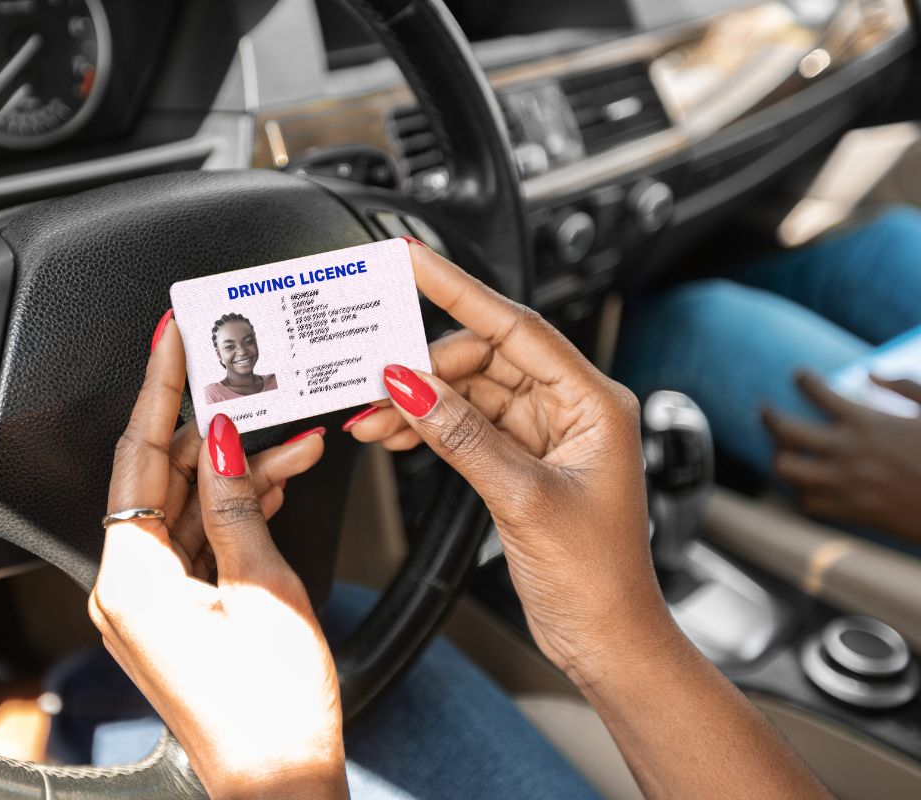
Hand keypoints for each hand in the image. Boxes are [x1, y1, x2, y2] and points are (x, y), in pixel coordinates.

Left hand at [89, 316, 346, 798]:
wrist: (280, 780)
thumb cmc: (271, 709)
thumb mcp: (264, 587)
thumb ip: (238, 505)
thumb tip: (225, 441)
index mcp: (131, 578)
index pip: (139, 455)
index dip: (159, 388)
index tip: (170, 339)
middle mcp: (127, 586)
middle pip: (163, 476)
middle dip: (212, 426)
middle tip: (242, 376)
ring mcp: (151, 599)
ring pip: (188, 504)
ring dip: (238, 468)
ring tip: (290, 434)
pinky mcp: (177, 609)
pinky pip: (199, 537)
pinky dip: (236, 507)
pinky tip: (277, 477)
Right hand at [347, 242, 665, 684]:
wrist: (606, 637)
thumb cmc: (597, 576)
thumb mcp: (522, 497)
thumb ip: (461, 436)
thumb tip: (410, 385)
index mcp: (593, 401)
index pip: (516, 326)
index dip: (460, 290)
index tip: (416, 261)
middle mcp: (571, 407)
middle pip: (485, 357)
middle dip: (424, 368)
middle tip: (373, 378)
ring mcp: (546, 433)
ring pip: (469, 393)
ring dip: (419, 402)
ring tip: (373, 417)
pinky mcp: (523, 460)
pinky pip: (467, 425)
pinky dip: (430, 428)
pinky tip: (398, 434)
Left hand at [763, 373, 920, 540]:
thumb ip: (905, 387)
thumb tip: (871, 373)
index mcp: (866, 422)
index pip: (817, 391)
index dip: (803, 378)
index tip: (798, 374)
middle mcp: (846, 451)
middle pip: (783, 429)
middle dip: (768, 415)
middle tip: (765, 409)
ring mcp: (842, 483)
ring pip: (785, 468)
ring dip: (782, 456)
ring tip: (785, 450)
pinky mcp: (847, 510)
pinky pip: (806, 501)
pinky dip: (803, 491)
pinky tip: (809, 483)